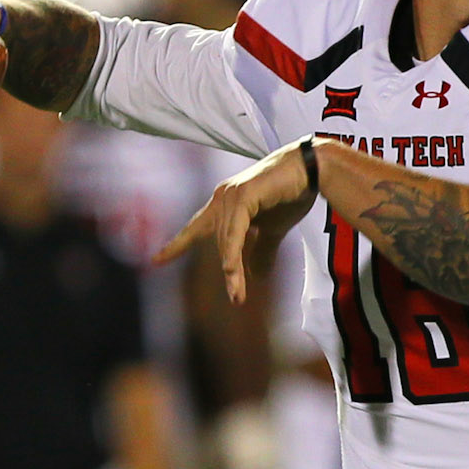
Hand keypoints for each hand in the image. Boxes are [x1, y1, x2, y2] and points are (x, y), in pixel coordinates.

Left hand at [155, 141, 316, 303]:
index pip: (196, 228)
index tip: (157, 260)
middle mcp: (223, 198)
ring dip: (232, 269)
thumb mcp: (273, 230)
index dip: (178, 244)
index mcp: (224, 205)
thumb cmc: (291, 194)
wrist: (311, 170)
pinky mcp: (244, 194)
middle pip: (217, 242)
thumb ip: (262, 250)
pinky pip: (235, 228)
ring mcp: (231, 195)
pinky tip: (230, 268)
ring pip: (226, 239)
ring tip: (237, 294)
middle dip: (228, 272)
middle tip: (236, 299)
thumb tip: (257, 275)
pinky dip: (232, 249)